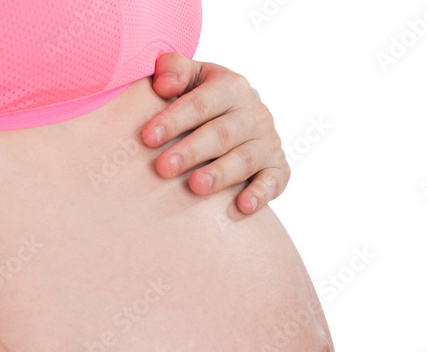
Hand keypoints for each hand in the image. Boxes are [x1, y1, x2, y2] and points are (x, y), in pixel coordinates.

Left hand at [142, 53, 290, 215]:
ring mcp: (268, 142)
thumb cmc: (204, 101)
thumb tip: (163, 83)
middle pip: (222, 133)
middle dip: (192, 151)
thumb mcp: (192, 78)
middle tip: (164, 168)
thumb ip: (175, 69)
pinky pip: (274, 181)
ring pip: (245, 159)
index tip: (147, 138)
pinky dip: (260, 194)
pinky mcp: (278, 168)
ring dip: (221, 174)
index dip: (174, 120)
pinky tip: (243, 206)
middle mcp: (254, 113)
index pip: (201, 103)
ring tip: (196, 186)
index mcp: (232, 86)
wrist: (242, 119)